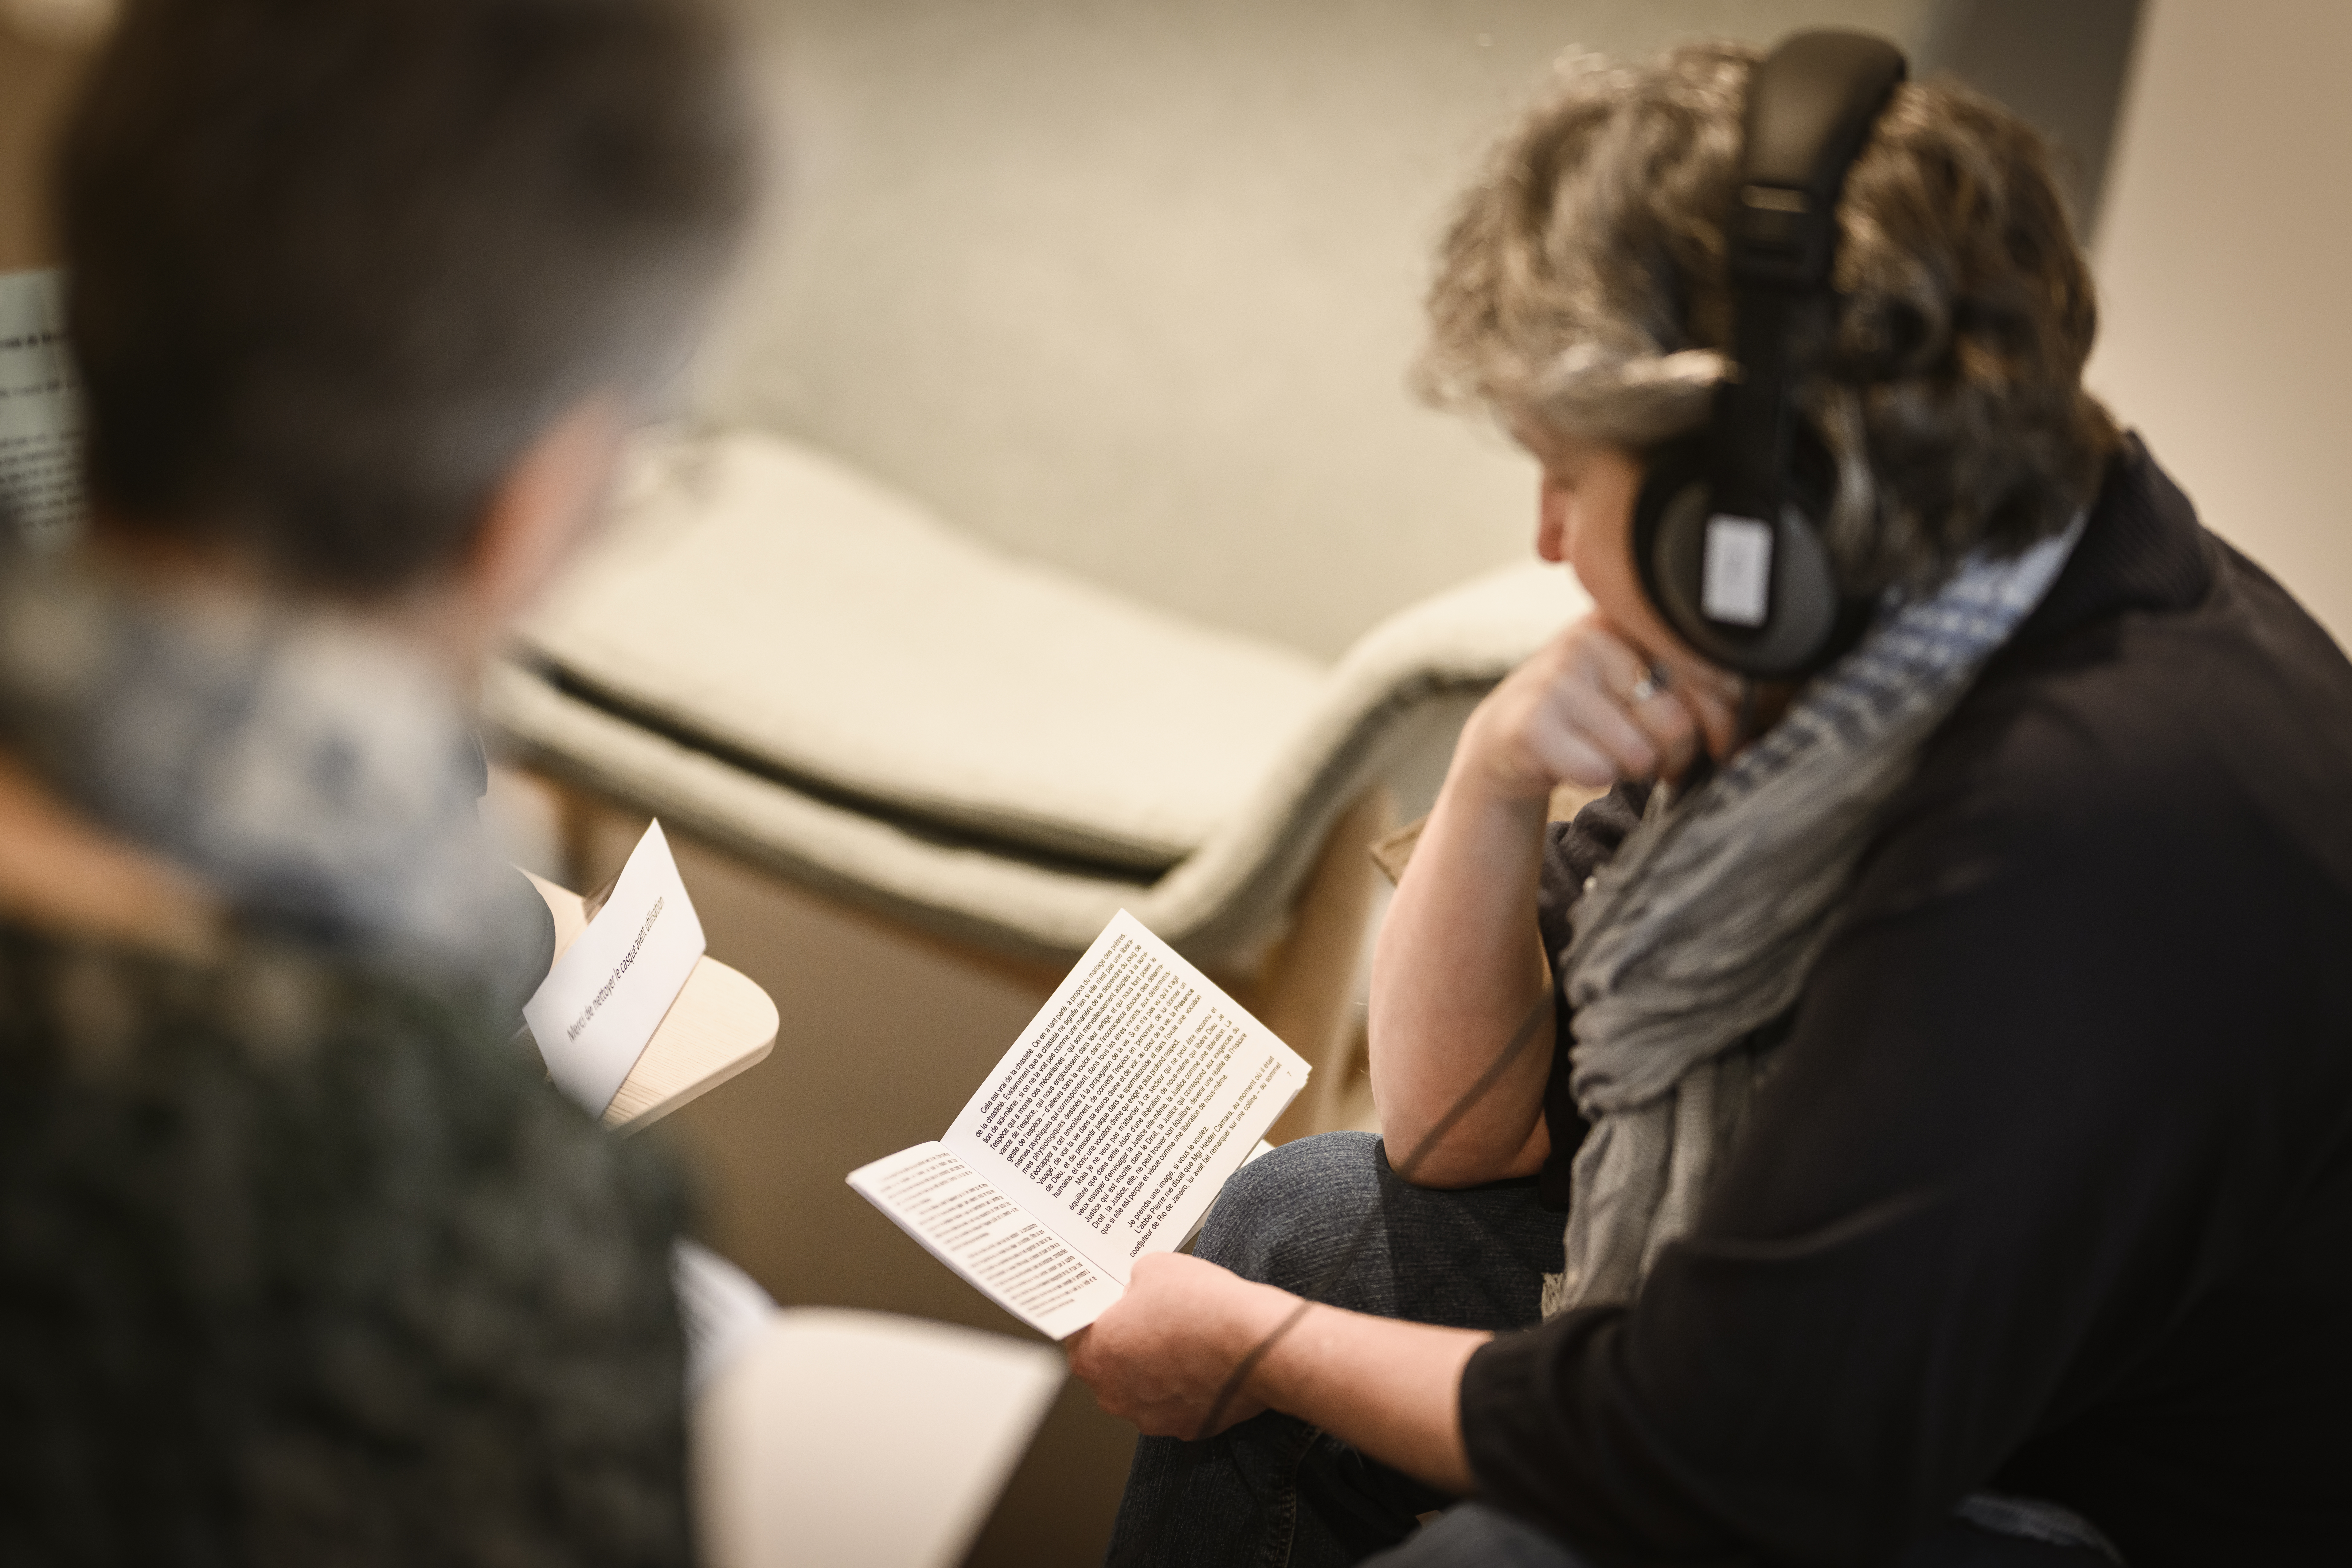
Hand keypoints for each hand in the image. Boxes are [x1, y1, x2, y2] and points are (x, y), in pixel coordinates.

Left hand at [1066, 1253, 1300, 1439]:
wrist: (1257, 1344)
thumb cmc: (1204, 1306)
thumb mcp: (1153, 1267)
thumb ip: (1132, 1285)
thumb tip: (1136, 1292)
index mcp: (1095, 1355)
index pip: (1077, 1335)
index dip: (1098, 1316)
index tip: (1112, 1307)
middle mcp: (1114, 1395)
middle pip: (1108, 1365)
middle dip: (1125, 1343)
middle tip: (1152, 1317)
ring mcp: (1149, 1417)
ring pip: (1141, 1389)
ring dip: (1154, 1368)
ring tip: (1185, 1338)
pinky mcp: (1185, 1428)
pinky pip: (1175, 1404)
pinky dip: (1184, 1387)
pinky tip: (1203, 1362)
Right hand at [1456, 614, 1740, 804]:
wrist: (1507, 738)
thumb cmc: (1591, 714)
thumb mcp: (1638, 679)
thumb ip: (1690, 686)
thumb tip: (1743, 738)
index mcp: (1627, 617)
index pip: (1706, 669)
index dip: (1721, 719)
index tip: (1716, 740)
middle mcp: (1590, 637)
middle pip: (1677, 724)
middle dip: (1673, 756)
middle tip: (1652, 756)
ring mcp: (1556, 677)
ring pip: (1639, 754)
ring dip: (1630, 770)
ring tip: (1606, 752)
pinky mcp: (1531, 723)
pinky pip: (1598, 773)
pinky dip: (1593, 779)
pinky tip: (1574, 760)